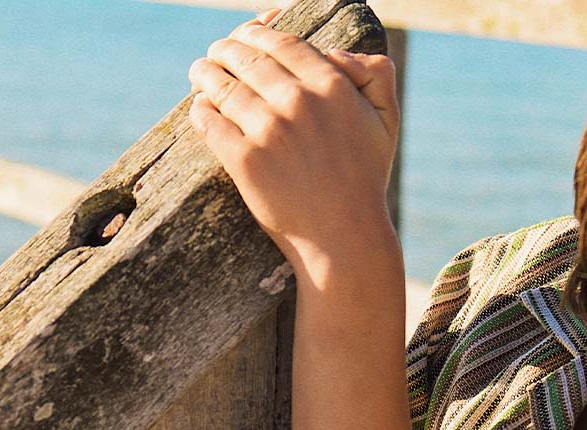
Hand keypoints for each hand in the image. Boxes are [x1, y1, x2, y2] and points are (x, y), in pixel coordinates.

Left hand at [187, 7, 399, 282]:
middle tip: (217, 52)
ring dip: (204, 73)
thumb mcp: (387, 123)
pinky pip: (209, 120)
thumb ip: (376, 74)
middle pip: (246, 56)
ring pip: (221, 83)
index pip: (282, 43)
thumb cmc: (365, 181)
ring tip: (200, 73)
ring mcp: (268, 130)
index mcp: (330, 86)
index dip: (257, 33)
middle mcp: (298, 102)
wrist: (346, 239)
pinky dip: (201, 109)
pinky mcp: (244, 160)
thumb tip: (338, 52)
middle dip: (225, 48)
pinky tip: (201, 108)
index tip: (246, 36)